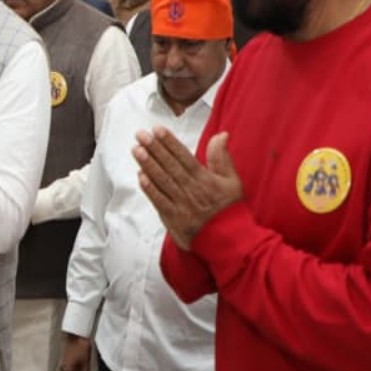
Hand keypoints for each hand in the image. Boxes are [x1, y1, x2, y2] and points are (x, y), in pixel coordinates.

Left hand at [134, 128, 243, 248]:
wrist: (228, 240)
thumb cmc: (230, 210)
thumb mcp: (232, 181)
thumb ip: (222, 157)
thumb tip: (221, 135)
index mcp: (204, 179)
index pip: (183, 156)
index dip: (169, 142)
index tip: (158, 130)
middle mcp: (190, 189)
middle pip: (169, 165)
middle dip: (154, 148)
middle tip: (141, 135)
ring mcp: (180, 204)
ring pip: (161, 181)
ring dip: (148, 165)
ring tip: (137, 150)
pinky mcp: (173, 218)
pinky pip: (159, 201)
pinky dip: (149, 189)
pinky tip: (140, 176)